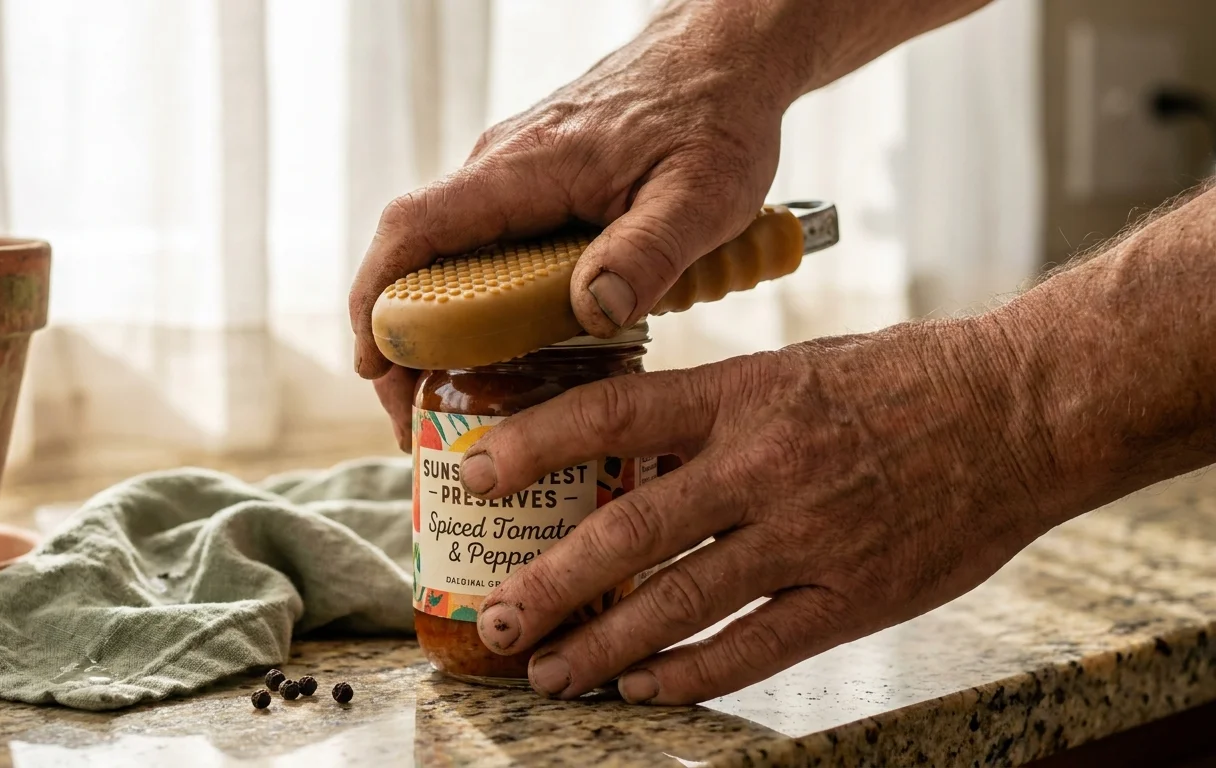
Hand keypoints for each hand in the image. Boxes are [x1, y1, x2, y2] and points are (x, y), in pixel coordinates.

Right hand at [349, 0, 802, 449]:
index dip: (377, 299)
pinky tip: (505, 355)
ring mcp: (513, 178)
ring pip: (450, 259)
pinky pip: (485, 251)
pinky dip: (477, 307)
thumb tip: (592, 313)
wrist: (723, 57)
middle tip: (418, 421)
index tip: (372, 365)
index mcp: (525, 168)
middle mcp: (501, 169)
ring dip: (439, 332)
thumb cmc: (715, 115)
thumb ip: (648, 252)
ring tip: (454, 404)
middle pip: (416, 259)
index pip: (415, 229)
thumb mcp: (703, 193)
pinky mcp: (534, 189)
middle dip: (402, 345)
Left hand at [460, 316, 1067, 703]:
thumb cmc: (904, 377)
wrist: (1023, 408)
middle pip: (632, 530)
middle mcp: (765, 464)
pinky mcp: (855, 594)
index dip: (537, 444)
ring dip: (605, 646)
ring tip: (549, 672)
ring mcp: (810, 534)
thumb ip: (716, 408)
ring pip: (682, 600)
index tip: (476, 473)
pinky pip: (757, 646)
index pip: (616, 413)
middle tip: (494, 618)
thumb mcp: (796, 364)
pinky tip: (643, 691)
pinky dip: (692, 674)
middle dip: (552, 581)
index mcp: (746, 393)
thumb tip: (627, 442)